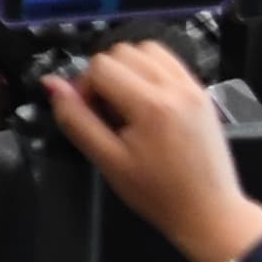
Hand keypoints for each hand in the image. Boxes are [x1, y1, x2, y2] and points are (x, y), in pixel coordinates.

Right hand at [44, 40, 261, 261]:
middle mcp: (175, 88)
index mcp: (151, 105)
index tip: (91, 117)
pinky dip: (150, 69)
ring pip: (146, 50)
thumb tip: (51, 84)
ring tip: (126, 102)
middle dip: (105, 75)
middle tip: (107, 112)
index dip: (85, 87)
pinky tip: (146, 99)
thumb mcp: (107, 161)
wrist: (209, 211)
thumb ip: (76, 119)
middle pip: (122, 52)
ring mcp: (193, 88)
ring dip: (128, 68)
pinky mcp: (202, 93)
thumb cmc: (156, 193)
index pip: (101, 66)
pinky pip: (169, 61)